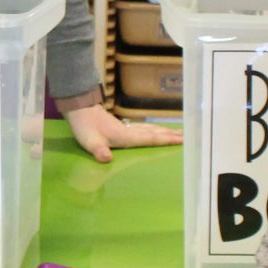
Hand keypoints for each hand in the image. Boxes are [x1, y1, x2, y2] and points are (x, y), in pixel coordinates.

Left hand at [61, 101, 182, 162]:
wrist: (79, 108)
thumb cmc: (84, 127)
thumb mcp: (89, 141)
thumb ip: (98, 150)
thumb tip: (107, 159)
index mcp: (126, 136)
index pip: (150, 139)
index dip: (166, 140)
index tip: (182, 140)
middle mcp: (129, 131)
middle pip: (154, 133)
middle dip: (170, 135)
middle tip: (187, 137)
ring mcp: (126, 127)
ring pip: (149, 130)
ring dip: (163, 131)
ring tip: (177, 133)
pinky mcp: (121, 127)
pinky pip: (143, 129)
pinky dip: (153, 130)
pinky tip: (153, 131)